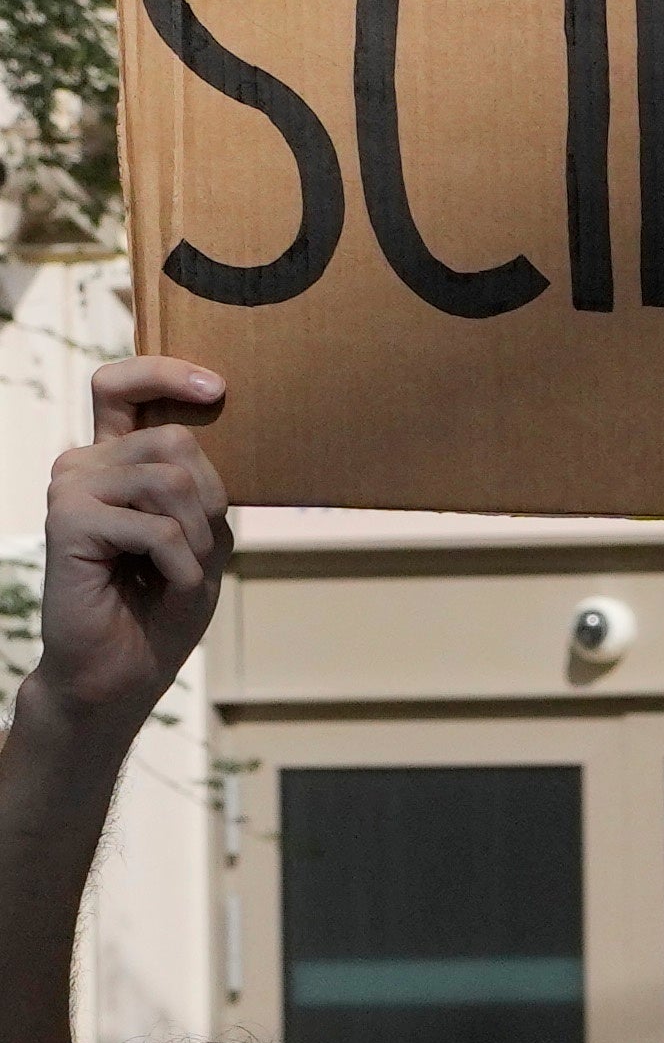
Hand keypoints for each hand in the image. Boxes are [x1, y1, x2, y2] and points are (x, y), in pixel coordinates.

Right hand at [33, 358, 225, 736]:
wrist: (120, 669)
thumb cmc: (162, 604)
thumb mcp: (202, 538)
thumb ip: (203, 487)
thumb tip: (205, 431)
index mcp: (113, 459)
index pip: (122, 387)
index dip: (164, 373)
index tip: (216, 386)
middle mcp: (85, 463)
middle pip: (175, 440)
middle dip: (210, 501)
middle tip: (195, 551)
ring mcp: (71, 488)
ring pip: (171, 480)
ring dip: (197, 538)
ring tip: (177, 573)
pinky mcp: (68, 521)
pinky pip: (157, 528)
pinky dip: (181, 567)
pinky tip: (165, 588)